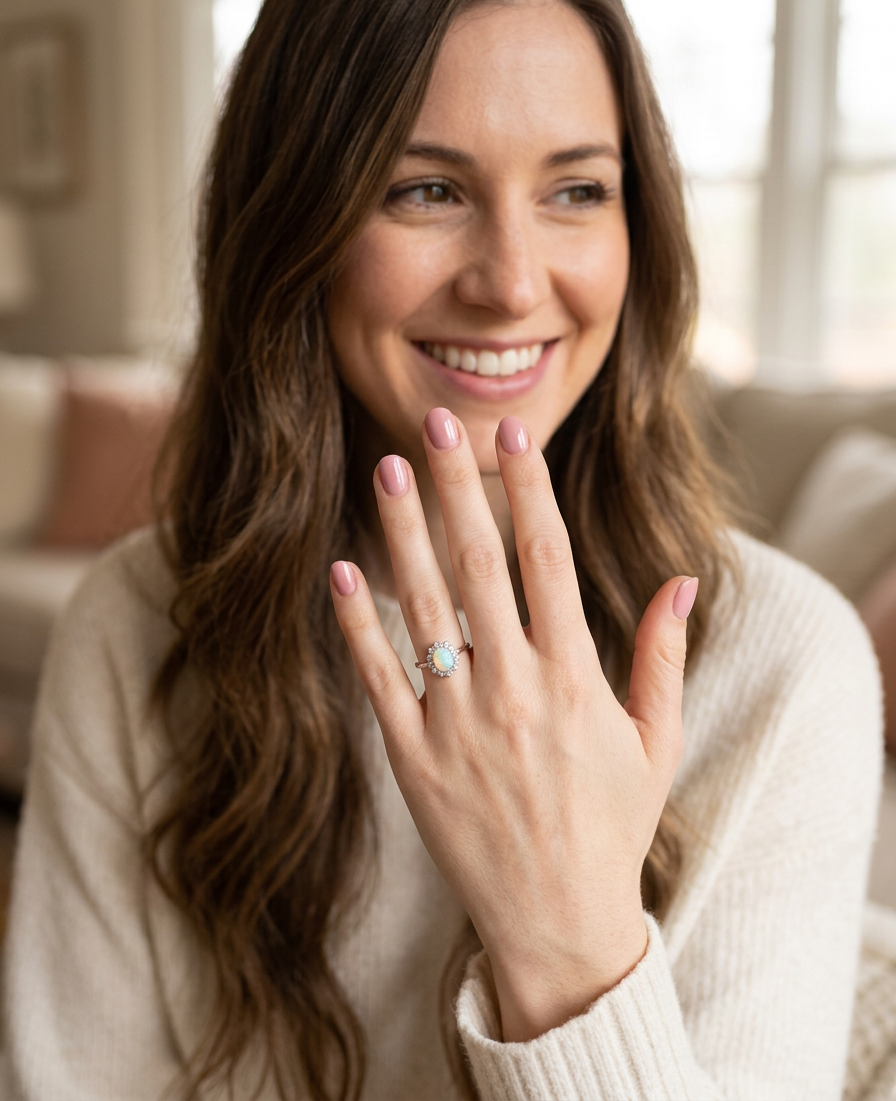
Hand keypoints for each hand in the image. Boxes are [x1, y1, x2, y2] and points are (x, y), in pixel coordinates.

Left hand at [330, 407, 695, 1041]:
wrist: (557, 922)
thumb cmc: (611, 825)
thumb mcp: (656, 741)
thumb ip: (664, 655)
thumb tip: (683, 578)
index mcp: (575, 679)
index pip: (548, 561)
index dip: (529, 493)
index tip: (513, 439)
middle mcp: (513, 689)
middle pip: (478, 564)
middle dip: (455, 487)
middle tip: (436, 422)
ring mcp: (457, 723)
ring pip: (423, 607)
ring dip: (401, 533)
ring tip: (385, 471)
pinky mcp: (412, 758)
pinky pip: (379, 678)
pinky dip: (356, 624)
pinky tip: (339, 571)